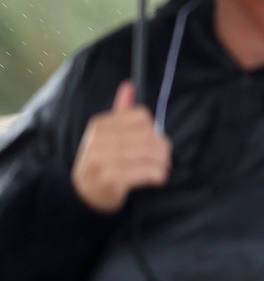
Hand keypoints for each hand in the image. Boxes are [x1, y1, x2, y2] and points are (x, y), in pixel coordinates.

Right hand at [71, 81, 171, 213]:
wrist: (82, 195)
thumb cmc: (101, 161)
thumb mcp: (106, 135)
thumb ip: (121, 111)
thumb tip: (129, 85)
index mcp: (100, 125)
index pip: (142, 117)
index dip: (153, 129)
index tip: (152, 141)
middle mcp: (98, 140)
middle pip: (148, 136)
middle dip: (162, 148)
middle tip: (164, 158)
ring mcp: (102, 159)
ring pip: (149, 154)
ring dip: (162, 163)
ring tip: (162, 168)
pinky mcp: (109, 178)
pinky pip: (144, 172)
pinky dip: (156, 175)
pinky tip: (158, 178)